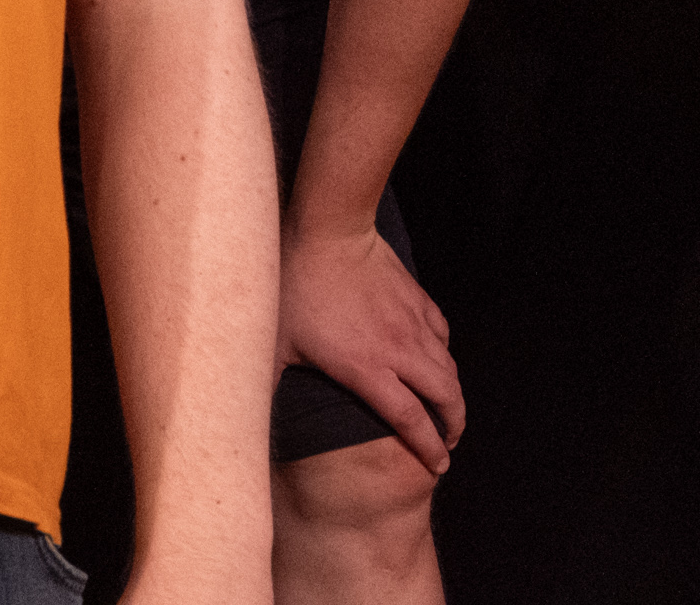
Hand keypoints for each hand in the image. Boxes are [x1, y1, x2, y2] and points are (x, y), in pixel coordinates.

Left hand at [278, 223, 463, 472]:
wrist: (328, 232)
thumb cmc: (296, 288)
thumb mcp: (276, 344)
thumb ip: (267, 386)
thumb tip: (244, 420)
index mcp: (368, 369)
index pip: (411, 420)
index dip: (429, 448)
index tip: (437, 467)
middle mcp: (398, 349)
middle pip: (446, 397)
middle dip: (454, 426)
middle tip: (449, 443)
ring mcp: (411, 322)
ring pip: (448, 367)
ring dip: (453, 393)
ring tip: (448, 409)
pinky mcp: (415, 298)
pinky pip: (441, 334)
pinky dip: (444, 354)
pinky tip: (436, 359)